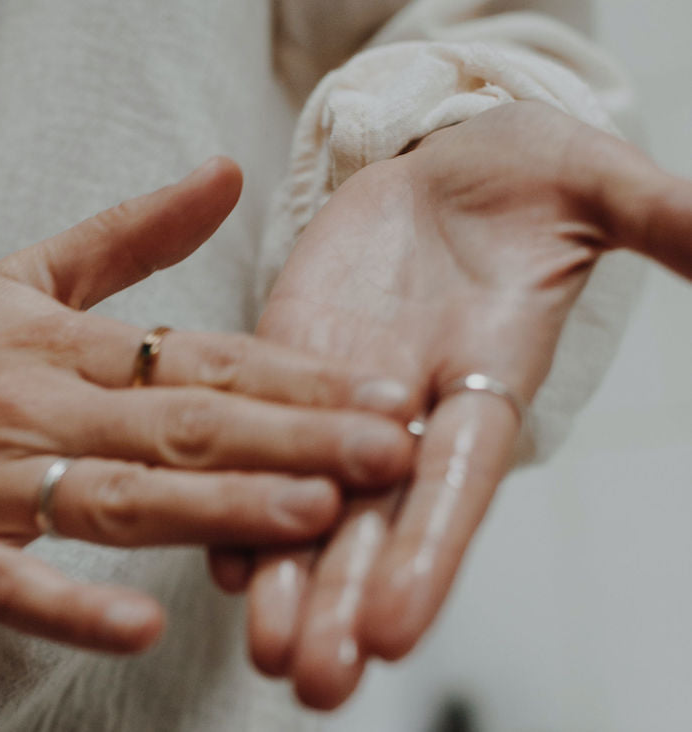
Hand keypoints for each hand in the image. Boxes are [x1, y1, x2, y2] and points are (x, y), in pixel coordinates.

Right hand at [0, 158, 414, 654]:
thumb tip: (224, 174)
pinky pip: (10, 585)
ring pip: (116, 497)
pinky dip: (71, 607)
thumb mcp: (27, 277)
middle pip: (180, 424)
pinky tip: (141, 629)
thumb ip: (132, 233)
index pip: (199, 358)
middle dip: (291, 439)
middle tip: (385, 453)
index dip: (295, 376)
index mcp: (64, 344)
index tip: (381, 393)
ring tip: (310, 517)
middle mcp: (37, 408)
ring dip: (214, 507)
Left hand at [231, 101, 691, 707]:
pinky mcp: (285, 364)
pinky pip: (257, 439)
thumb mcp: (593, 185)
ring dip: (285, 575)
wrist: (441, 168)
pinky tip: (215, 556)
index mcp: (485, 383)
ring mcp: (342, 398)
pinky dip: (235, 494)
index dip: (429, 550)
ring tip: (268, 651)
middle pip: (379, 519)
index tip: (396, 631)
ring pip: (312, 499)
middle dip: (347, 597)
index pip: (456, 481)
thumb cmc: (525, 180)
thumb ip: (656, 219)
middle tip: (316, 681)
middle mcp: (411, 412)